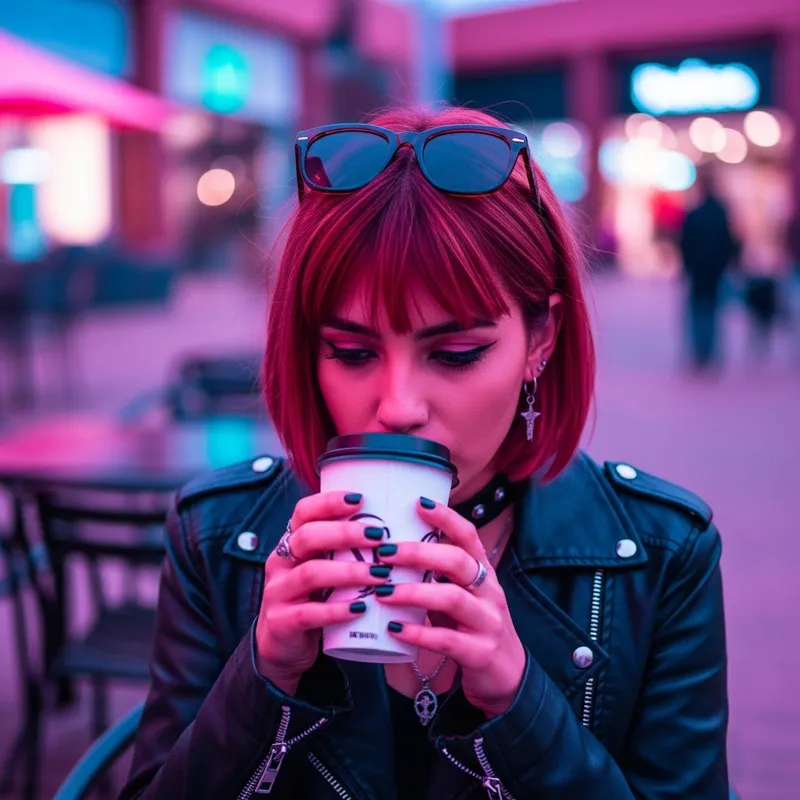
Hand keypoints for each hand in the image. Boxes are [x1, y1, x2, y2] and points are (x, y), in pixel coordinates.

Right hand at [255, 491, 390, 693]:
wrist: (282, 647)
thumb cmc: (314, 600)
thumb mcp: (323, 569)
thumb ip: (345, 552)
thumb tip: (398, 530)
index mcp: (291, 543)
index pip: (303, 512)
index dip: (329, 502)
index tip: (360, 499)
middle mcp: (280, 562)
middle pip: (308, 537)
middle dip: (345, 533)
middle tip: (379, 537)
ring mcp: (278, 592)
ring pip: (311, 574)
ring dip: (349, 572)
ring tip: (380, 574)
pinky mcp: (282, 622)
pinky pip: (309, 613)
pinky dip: (336, 610)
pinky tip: (360, 609)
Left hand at [375, 499, 525, 717]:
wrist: (507, 677)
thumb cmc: (473, 628)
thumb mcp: (461, 596)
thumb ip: (436, 577)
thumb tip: (389, 553)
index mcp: (483, 573)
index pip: (468, 536)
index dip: (446, 517)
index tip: (417, 502)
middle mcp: (489, 592)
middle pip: (457, 561)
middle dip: (418, 553)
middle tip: (384, 551)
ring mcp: (488, 622)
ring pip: (452, 598)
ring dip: (413, 592)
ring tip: (383, 591)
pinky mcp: (481, 653)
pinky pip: (447, 640)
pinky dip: (418, 632)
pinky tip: (394, 628)